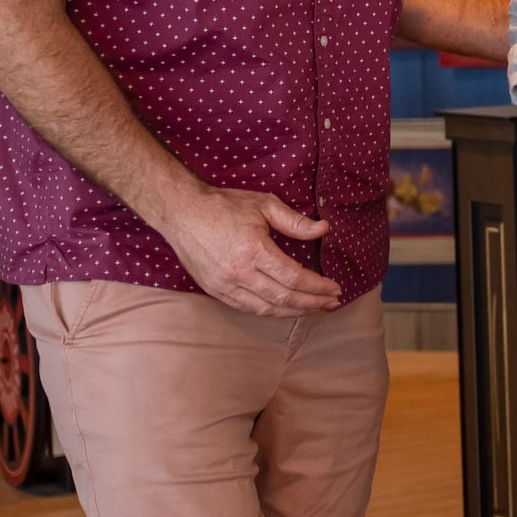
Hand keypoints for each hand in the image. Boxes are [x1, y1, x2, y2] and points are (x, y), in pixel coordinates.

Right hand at [156, 184, 340, 317]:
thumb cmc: (223, 205)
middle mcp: (238, 272)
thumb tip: (324, 229)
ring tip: (314, 309)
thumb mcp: (264, 204)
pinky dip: (269, 311)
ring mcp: (223, 284)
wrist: (181, 212)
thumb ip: (295, 221)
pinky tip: (285, 308)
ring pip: (265, 308)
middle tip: (332, 303)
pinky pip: (246, 308)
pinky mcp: (214, 289)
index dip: (317, 287)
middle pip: (283, 298)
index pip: (294, 277)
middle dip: (312, 303)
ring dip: (293, 312)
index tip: (335, 288)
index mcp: (253, 250)